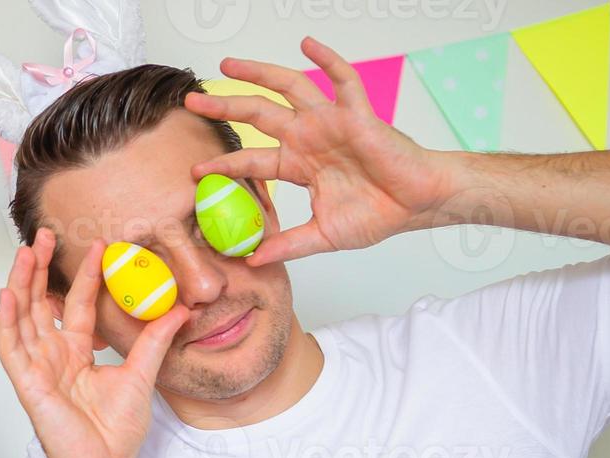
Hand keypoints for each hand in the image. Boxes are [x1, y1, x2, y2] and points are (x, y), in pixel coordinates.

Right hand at [0, 228, 188, 457]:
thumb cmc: (114, 435)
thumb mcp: (142, 376)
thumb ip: (155, 341)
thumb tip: (180, 309)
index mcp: (76, 355)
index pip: (76, 306)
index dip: (83, 276)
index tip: (96, 247)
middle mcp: (53, 358)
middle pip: (40, 303)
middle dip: (39, 268)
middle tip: (45, 234)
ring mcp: (37, 369)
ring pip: (21, 317)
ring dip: (20, 283)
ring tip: (25, 251)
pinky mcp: (26, 383)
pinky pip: (10, 347)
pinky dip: (6, 319)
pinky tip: (6, 293)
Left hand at [185, 37, 456, 265]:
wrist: (417, 204)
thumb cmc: (378, 214)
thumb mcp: (322, 236)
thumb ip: (288, 245)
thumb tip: (254, 261)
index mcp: (299, 164)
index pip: (252, 160)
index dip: (224, 163)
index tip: (195, 168)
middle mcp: (310, 137)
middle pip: (258, 115)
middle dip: (224, 107)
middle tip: (193, 102)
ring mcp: (331, 123)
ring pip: (289, 89)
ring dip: (258, 74)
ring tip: (228, 65)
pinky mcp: (358, 115)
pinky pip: (343, 80)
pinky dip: (327, 60)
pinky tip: (307, 45)